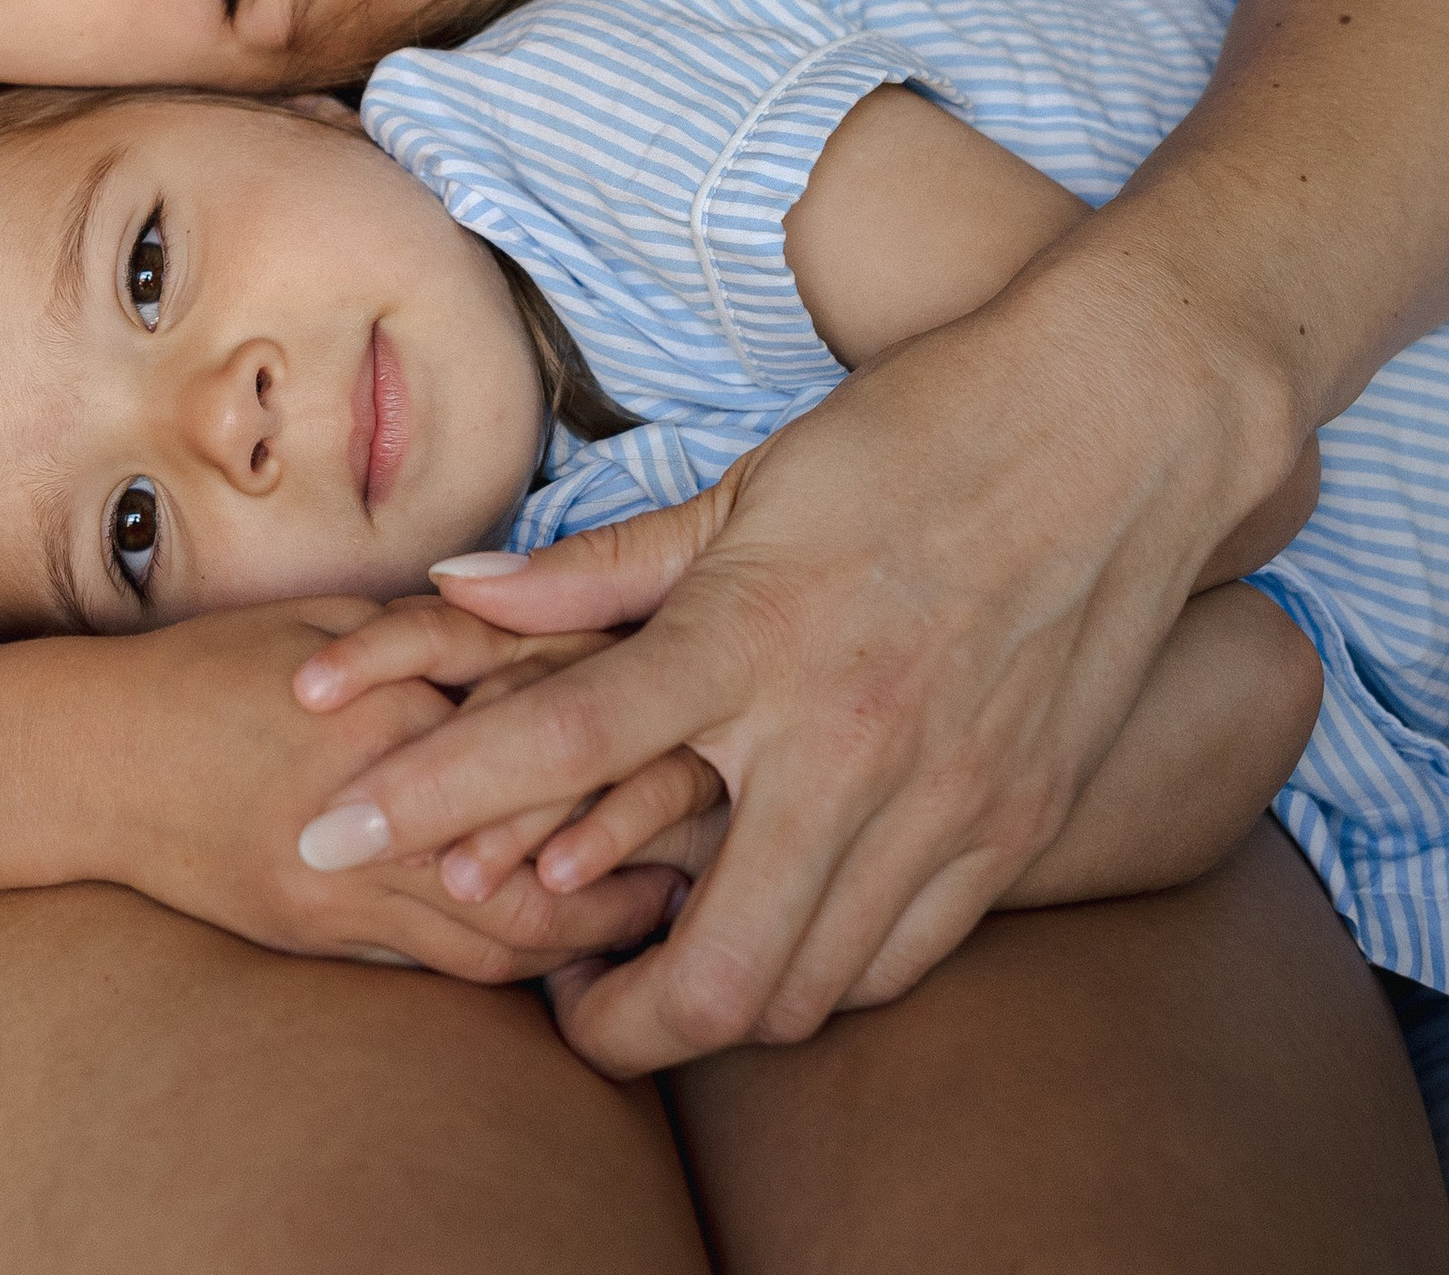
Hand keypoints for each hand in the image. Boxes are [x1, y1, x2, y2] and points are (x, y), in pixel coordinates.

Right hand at [85, 600, 680, 983]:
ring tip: (661, 918)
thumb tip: (539, 629)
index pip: (530, 718)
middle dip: (629, 844)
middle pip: (533, 832)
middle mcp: (370, 788)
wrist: (89, 757)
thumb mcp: (322, 624)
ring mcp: (341, 872)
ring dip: (586, 927)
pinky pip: (437, 962)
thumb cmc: (206, 668)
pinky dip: (512, 963)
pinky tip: (561, 958)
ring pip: (498, 921)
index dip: (618, 736)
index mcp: (382, 691)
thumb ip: (427, 637)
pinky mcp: (317, 928)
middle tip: (715, 847)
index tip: (695, 736)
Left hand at [275, 255, 1281, 1071]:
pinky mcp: (1015, 828)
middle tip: (552, 997)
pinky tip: (781, 931)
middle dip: (603, 1020)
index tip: (328, 836)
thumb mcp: (748, 487)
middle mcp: (843, 740)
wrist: (1121, 426)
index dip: (420, 802)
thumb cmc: (920, 430)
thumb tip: (457, 592)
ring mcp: (942, 799)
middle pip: (699, 967)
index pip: (549, 747)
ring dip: (713, 1005)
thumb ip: (602, 570)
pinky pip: (898, 960)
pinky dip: (822, 972)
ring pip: (802, 991)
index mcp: (753, 637)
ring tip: (656, 965)